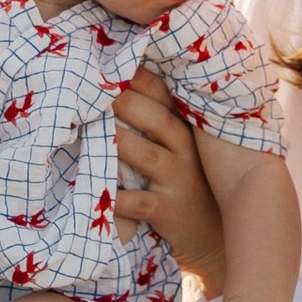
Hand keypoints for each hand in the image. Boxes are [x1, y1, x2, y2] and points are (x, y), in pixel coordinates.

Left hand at [109, 78, 225, 283]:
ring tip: (85, 127)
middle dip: (124, 101)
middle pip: (157, 118)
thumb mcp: (185, 150)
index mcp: (189, 130)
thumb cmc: (191, 185)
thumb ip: (160, 122)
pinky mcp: (168, 211)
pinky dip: (113, 197)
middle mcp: (188, 150)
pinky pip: (136, 202)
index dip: (139, 78)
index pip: (166, 95)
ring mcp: (179, 180)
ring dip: (115, 141)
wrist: (216, 239)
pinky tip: (91, 190)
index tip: (111, 62)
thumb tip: (116, 89)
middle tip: (92, 88)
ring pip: (146, 154)